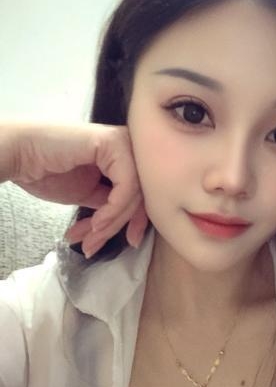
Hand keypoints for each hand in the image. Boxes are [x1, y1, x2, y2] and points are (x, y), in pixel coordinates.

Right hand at [3, 123, 148, 257]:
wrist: (20, 156)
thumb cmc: (48, 171)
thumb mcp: (89, 194)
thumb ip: (112, 204)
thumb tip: (135, 229)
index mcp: (125, 157)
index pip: (143, 192)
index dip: (137, 221)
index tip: (129, 242)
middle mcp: (129, 146)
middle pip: (140, 195)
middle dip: (117, 226)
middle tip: (95, 245)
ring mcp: (123, 142)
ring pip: (134, 194)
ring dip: (111, 223)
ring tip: (90, 237)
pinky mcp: (114, 143)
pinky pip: (127, 185)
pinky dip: (113, 210)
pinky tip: (96, 223)